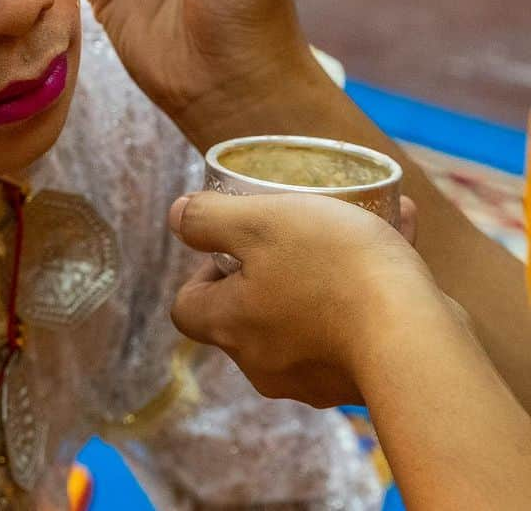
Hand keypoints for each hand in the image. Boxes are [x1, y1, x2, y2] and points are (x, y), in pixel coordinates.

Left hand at [168, 191, 441, 407]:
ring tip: (357, 220)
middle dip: (268, 266)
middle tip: (294, 231)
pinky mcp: (365, 379)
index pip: (188, 306)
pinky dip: (368, 286)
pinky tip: (401, 228)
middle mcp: (265, 364)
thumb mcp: (258, 222)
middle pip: (246, 312)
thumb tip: (176, 216)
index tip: (236, 242)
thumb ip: (208, 218)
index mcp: (230, 327)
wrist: (418, 336)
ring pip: (307, 313)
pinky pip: (355, 324)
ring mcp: (316, 378)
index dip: (203, 270)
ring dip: (324, 268)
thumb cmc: (330, 269)